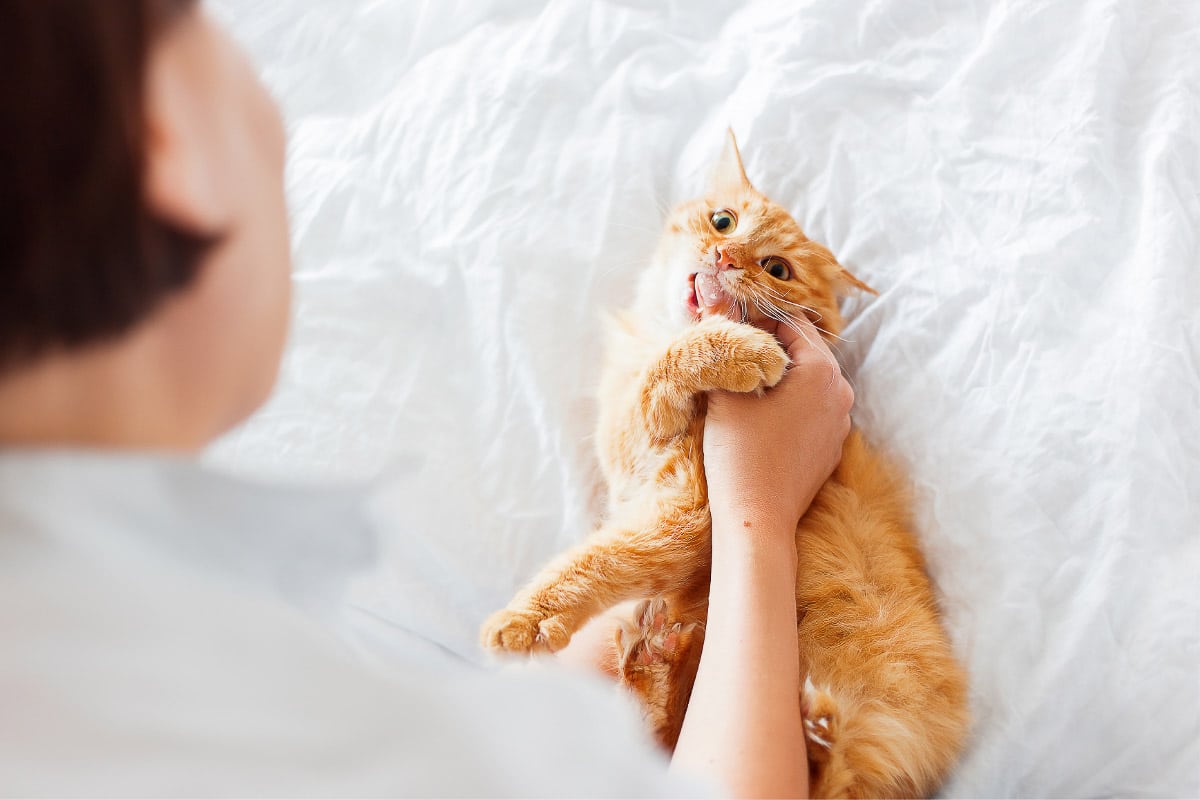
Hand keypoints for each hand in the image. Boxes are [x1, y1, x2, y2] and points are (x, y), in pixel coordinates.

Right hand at [703, 316, 852, 537]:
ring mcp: (840, 423)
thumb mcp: (726, 390)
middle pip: (803, 349)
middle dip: (768, 345)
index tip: (727, 325)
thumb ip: (722, 332)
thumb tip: (710, 283)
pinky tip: (758, 417)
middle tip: (730, 351)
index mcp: (822, 371)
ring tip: (741, 385)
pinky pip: (811, 410)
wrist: (757, 521)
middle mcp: (842, 393)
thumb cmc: (740, 454)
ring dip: (778, 376)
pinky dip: (788, 404)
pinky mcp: (831, 448)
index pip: (790, 321)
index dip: (754, 318)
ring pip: (808, 380)